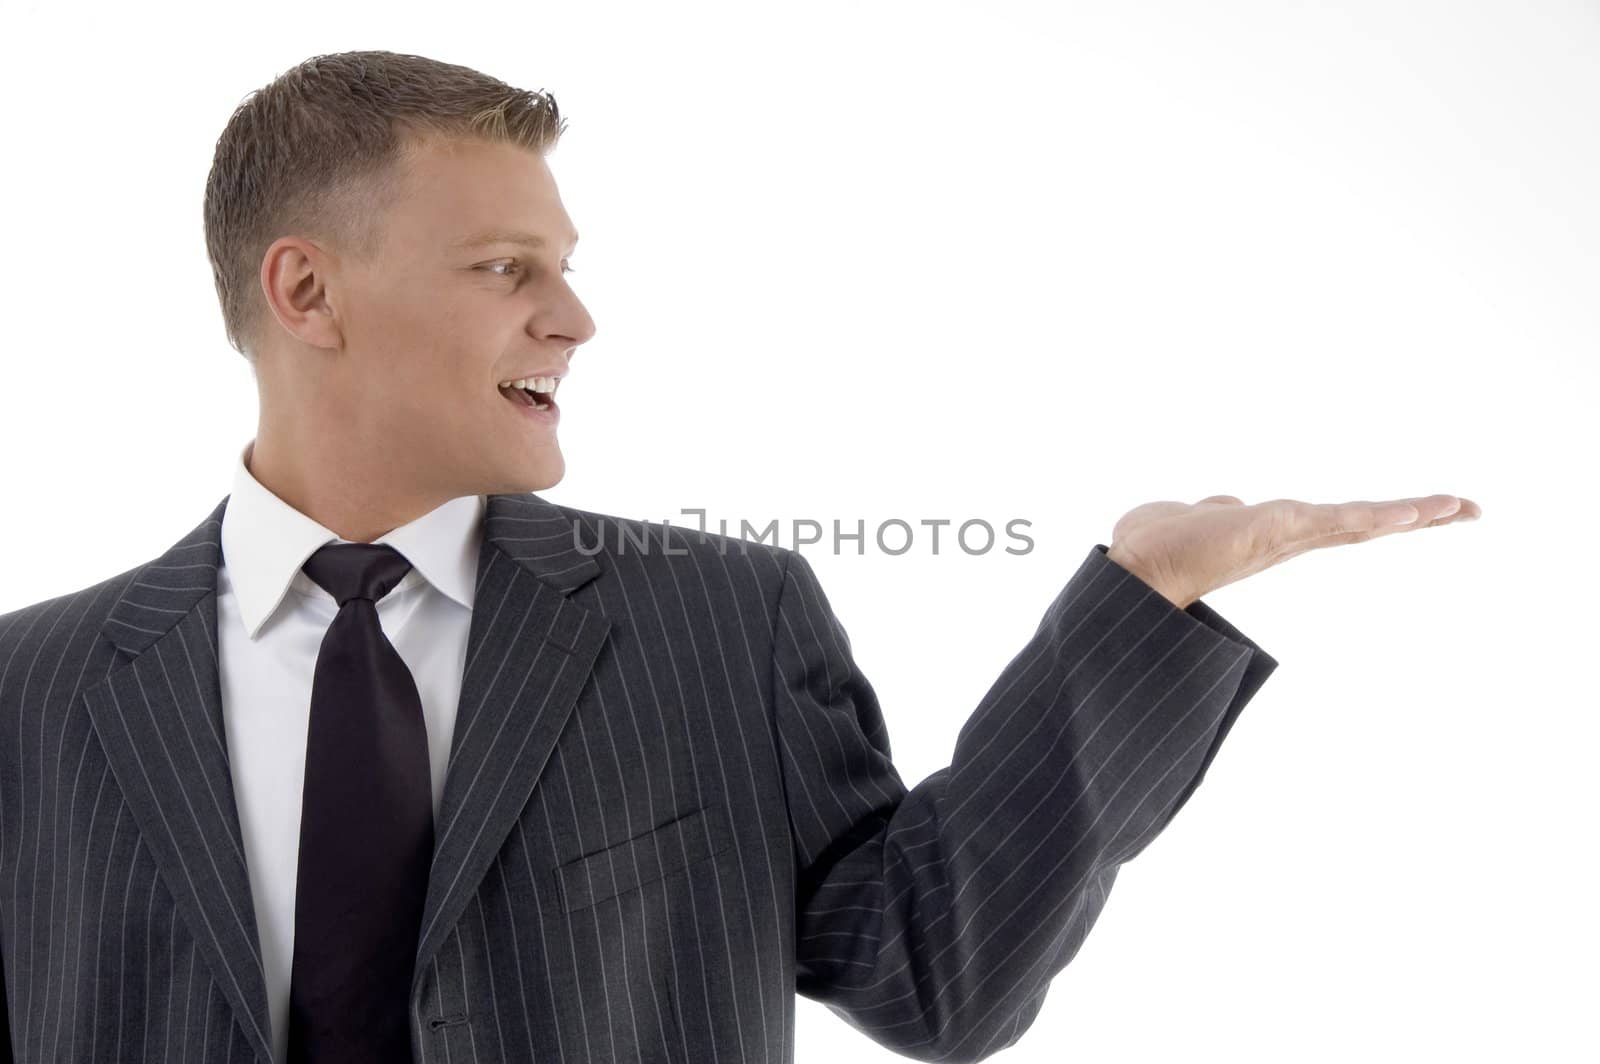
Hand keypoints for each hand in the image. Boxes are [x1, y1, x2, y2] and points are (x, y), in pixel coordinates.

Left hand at [1104, 494, 1482, 608]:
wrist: (1135, 573)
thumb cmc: (1155, 548)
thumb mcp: (1194, 516)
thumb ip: (1216, 511)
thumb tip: (1221, 506)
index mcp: (1274, 534)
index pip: (1339, 523)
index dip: (1379, 518)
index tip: (1418, 513)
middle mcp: (1289, 538)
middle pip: (1364, 524)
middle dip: (1415, 517)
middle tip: (1467, 510)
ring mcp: (1289, 536)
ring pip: (1361, 522)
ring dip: (1412, 513)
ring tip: (1458, 507)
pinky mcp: (1282, 531)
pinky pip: (1341, 520)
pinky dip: (1381, 515)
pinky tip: (1417, 512)